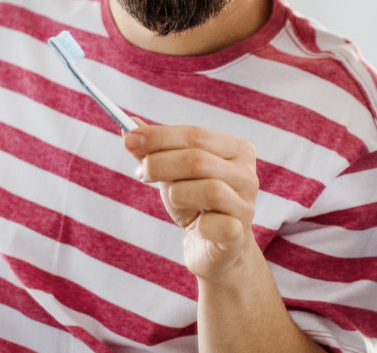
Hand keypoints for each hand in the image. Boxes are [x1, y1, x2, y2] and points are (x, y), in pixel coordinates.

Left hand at [125, 120, 258, 278]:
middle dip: (161, 163)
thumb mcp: (173, 174)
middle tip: (141, 172)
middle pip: (199, 160)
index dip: (160, 136)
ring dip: (177, 193)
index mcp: (236, 150)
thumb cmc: (194, 205)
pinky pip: (213, 224)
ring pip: (209, 189)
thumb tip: (129, 126)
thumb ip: (154, 150)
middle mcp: (247, 175)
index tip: (130, 138)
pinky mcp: (239, 234)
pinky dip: (196, 225)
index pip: (195, 134)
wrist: (213, 250)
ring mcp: (246, 205)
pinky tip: (195, 226)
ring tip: (171, 198)